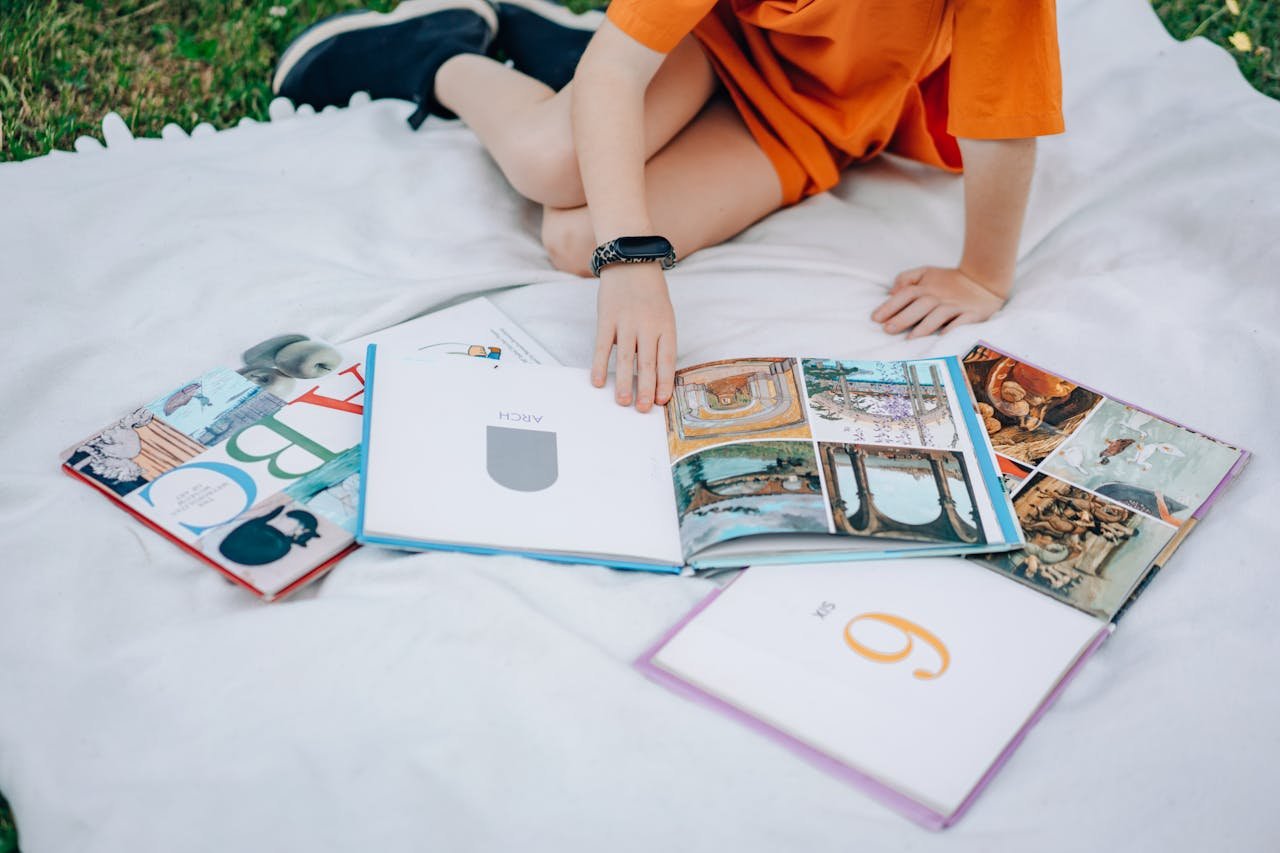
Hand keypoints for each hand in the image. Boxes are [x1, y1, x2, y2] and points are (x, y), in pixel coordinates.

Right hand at [590, 263, 676, 410]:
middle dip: (645, 388)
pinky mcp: (607, 318)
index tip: (661, 401)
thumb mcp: (664, 313)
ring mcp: (627, 321)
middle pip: (648, 362)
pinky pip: (603, 346)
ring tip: (622, 402)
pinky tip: (597, 381)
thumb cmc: (650, 292)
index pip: (667, 359)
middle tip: (642, 409)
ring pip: (626, 358)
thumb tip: (653, 373)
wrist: (631, 259)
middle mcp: (648, 325)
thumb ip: (660, 340)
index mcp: (666, 326)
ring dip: (624, 382)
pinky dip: (600, 365)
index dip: (664, 381)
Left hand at [871, 267, 1005, 338]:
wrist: (983, 280)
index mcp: (926, 287)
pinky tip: (942, 337)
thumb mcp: (926, 273)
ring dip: (924, 327)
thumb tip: (891, 292)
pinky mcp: (972, 314)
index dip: (890, 305)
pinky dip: (953, 328)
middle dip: (903, 317)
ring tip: (910, 339)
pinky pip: (963, 322)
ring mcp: (956, 306)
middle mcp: (939, 297)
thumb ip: (906, 279)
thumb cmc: (948, 281)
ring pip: (938, 315)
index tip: (875, 318)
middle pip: (919, 305)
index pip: (905, 294)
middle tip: (888, 330)